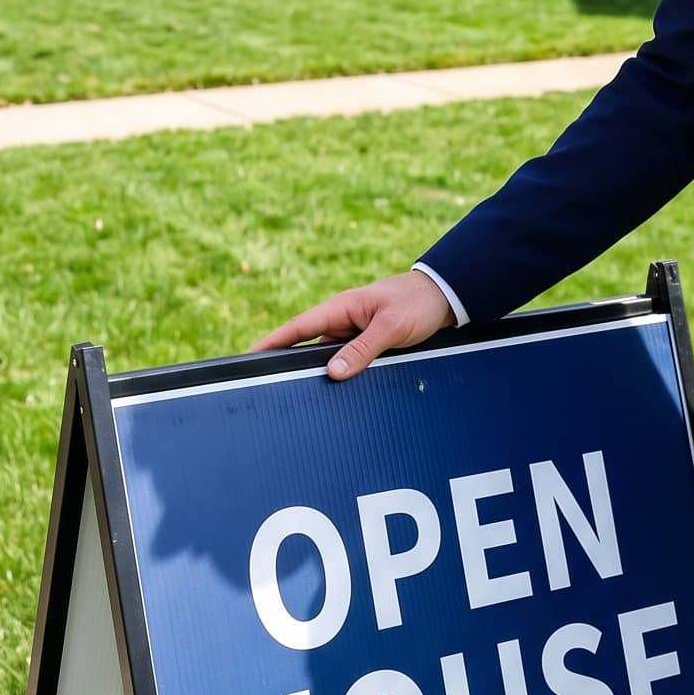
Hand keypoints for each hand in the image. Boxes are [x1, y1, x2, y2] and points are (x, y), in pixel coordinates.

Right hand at [252, 270, 452, 379]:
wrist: (445, 297)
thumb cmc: (417, 303)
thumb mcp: (391, 327)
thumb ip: (363, 349)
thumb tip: (333, 372)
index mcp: (341, 308)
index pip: (298, 327)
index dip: (271, 342)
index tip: (248, 357)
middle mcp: (342, 320)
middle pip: (307, 346)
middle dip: (288, 364)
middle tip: (265, 387)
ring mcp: (353, 331)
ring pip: (327, 357)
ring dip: (318, 373)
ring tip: (298, 398)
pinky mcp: (366, 342)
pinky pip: (346, 360)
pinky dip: (340, 373)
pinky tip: (336, 392)